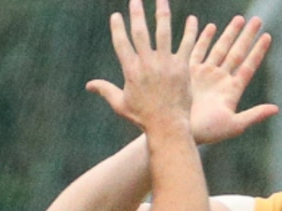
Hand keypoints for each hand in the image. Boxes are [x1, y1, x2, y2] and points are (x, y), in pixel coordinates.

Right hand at [88, 0, 195, 131]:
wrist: (167, 126)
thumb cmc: (143, 118)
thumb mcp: (120, 104)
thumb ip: (105, 90)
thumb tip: (89, 85)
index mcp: (130, 70)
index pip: (121, 43)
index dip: (118, 28)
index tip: (116, 15)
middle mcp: (147, 63)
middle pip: (140, 32)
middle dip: (137, 13)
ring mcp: (165, 64)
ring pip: (163, 32)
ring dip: (162, 14)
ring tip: (161, 0)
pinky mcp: (182, 68)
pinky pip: (186, 45)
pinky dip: (190, 32)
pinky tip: (192, 19)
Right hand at [187, 16, 278, 144]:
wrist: (179, 132)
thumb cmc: (207, 132)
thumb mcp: (234, 125)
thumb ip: (254, 115)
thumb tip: (276, 109)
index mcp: (232, 90)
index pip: (248, 66)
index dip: (258, 51)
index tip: (267, 36)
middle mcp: (220, 79)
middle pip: (236, 52)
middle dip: (246, 35)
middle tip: (257, 19)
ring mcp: (205, 75)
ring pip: (220, 48)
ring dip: (229, 33)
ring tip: (239, 18)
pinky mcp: (189, 73)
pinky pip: (197, 51)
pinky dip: (204, 38)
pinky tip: (210, 26)